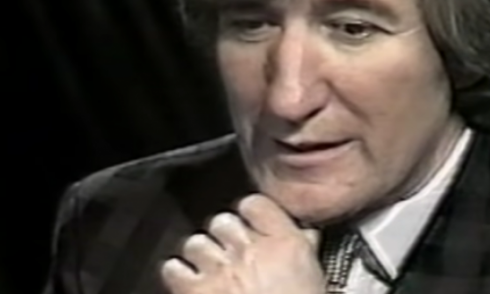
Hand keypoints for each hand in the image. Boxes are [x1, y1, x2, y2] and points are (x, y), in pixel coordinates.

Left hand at [161, 194, 323, 293]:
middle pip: (223, 221)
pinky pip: (174, 268)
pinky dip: (178, 275)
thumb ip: (304, 251)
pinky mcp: (195, 291)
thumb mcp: (315, 280)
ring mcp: (220, 269)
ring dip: (201, 256)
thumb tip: (305, 238)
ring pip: (196, 242)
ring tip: (210, 271)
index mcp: (284, 244)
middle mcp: (249, 250)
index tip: (250, 221)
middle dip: (224, 236)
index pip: (255, 204)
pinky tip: (189, 284)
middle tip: (232, 253)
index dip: (249, 213)